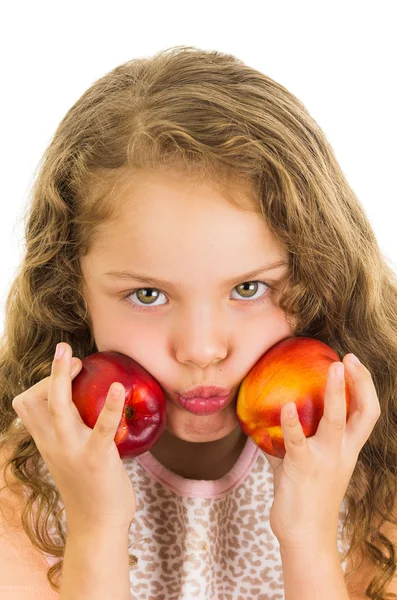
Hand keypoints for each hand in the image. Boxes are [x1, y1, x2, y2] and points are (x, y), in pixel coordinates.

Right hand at [12, 342, 135, 533]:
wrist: (98, 526)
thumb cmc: (89, 487)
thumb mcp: (68, 456)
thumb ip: (69, 433)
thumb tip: (86, 405)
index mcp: (47, 442)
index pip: (26, 405)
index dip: (39, 383)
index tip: (63, 371)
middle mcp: (53, 444)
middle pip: (36, 401)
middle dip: (50, 372)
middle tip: (67, 352)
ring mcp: (72, 451)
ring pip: (58, 408)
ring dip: (63, 378)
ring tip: (76, 357)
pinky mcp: (96, 459)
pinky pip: (100, 428)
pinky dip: (109, 407)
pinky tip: (118, 388)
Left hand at [263, 354, 380, 549]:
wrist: (305, 537)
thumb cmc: (304, 498)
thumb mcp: (303, 463)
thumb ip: (291, 441)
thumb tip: (266, 420)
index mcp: (347, 449)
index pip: (366, 413)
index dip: (364, 386)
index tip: (354, 363)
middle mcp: (343, 452)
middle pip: (363, 412)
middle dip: (361, 382)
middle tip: (349, 358)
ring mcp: (325, 459)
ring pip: (336, 420)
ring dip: (336, 392)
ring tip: (334, 367)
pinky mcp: (303, 468)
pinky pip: (298, 441)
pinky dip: (292, 422)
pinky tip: (287, 407)